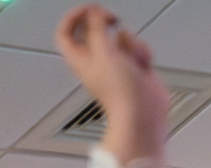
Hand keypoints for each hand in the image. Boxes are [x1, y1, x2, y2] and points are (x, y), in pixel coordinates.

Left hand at [56, 6, 168, 165]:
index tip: (87, 10)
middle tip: (111, 19)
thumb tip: (95, 13)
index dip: (73, 18)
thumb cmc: (120, 93)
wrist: (144, 113)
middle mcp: (97, 61)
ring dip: (129, 41)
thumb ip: (97, 28)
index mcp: (81, 59)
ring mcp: (117, 64)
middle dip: (104, 23)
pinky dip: (141, 52)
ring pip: (119, 37)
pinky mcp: (135, 68)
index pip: (66, 34)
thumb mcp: (104, 53)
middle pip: (93, 31)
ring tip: (132, 55)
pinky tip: (143, 63)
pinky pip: (136, 48)